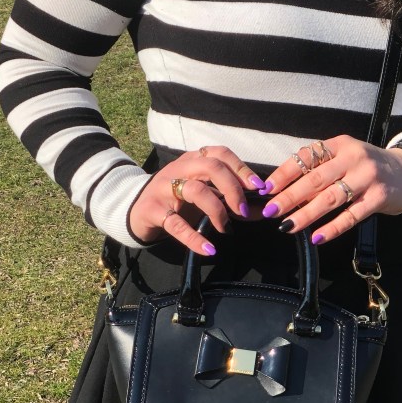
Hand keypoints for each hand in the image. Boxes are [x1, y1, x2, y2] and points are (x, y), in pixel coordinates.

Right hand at [129, 146, 266, 255]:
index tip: (259, 188)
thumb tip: (264, 210)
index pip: (221, 154)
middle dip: (233, 187)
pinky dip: (194, 238)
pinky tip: (209, 249)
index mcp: (194, 160)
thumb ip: (234, 203)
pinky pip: (176, 224)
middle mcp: (180, 168)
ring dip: (217, 210)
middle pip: (211, 166)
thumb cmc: (177, 202)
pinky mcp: (153, 210)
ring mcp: (164, 188)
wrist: (137, 211)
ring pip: (195, 190)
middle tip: (243, 210)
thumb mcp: (205, 197)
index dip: (242, 169)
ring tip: (226, 228)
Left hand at [259, 137, 401, 244]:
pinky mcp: (379, 197)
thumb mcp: (346, 156)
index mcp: (340, 144)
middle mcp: (353, 157)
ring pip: (330, 199)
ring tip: (288, 226)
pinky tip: (317, 237)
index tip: (267, 189)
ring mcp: (367, 177)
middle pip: (315, 179)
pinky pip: (351, 216)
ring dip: (306, 214)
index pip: (306, 157)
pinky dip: (332, 228)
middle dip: (289, 196)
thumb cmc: (368, 166)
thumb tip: (286, 190)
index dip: (284, 173)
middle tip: (271, 211)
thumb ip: (322, 168)